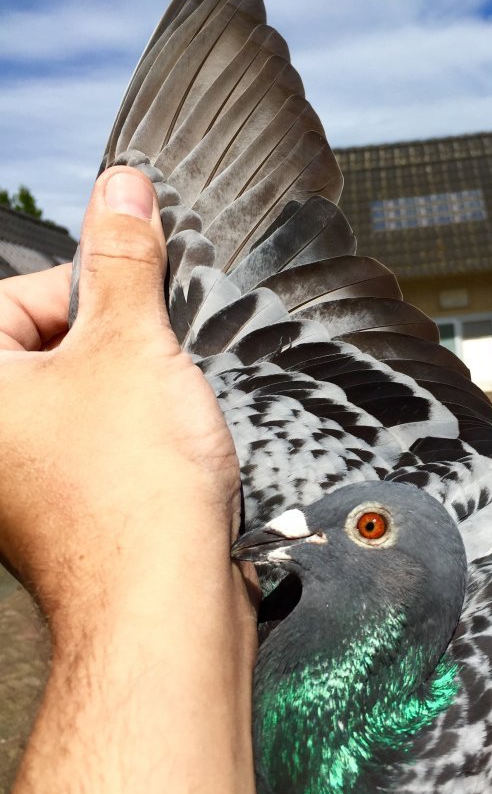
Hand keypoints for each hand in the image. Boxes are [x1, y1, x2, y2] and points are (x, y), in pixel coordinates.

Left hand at [0, 168, 275, 793]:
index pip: (25, 293)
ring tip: (163, 426)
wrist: (163, 605)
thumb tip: (121, 188)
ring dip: (136, 394)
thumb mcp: (132, 342)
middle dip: (121, 346)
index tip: (143, 309)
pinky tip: (167, 459)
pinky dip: (137, 440)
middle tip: (155, 376)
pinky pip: (102, 445)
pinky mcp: (64, 510)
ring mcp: (22, 478)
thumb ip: (124, 257)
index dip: (97, 293)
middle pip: (57, 345)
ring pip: (88, 397)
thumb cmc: (131, 491)